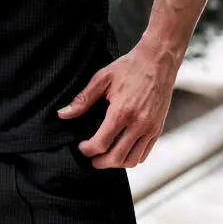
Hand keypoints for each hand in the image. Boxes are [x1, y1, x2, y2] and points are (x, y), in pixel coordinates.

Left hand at [56, 38, 178, 168]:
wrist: (158, 61)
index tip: (82, 147)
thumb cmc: (130, 67)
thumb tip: (63, 114)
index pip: (102, 143)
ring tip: (105, 156)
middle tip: (91, 158)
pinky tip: (121, 150)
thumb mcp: (102, 79)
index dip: (88, 150)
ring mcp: (151, 128)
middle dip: (100, 162)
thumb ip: (82, 99)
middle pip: (117, 157)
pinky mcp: (158, 128)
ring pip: (133, 160)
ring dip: (116, 163)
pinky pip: (145, 153)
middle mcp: (139, 123)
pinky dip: (131, 157)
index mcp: (122, 111)